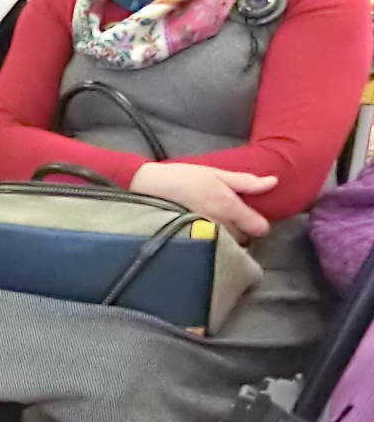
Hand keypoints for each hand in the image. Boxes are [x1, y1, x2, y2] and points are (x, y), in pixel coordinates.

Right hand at [129, 161, 274, 241]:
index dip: (258, 224)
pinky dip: (212, 243)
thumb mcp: (217, 173)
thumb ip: (246, 181)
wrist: (148, 187)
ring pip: (227, 245)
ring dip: (226, 239)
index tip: (252, 219)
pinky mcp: (192, 241)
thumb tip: (274, 182)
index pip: (260, 228)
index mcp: (229, 206)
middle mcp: (220, 224)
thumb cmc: (183, 177)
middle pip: (243, 239)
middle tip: (230, 221)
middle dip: (241, 232)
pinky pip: (211, 248)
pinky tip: (204, 234)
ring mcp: (205, 235)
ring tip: (216, 227)